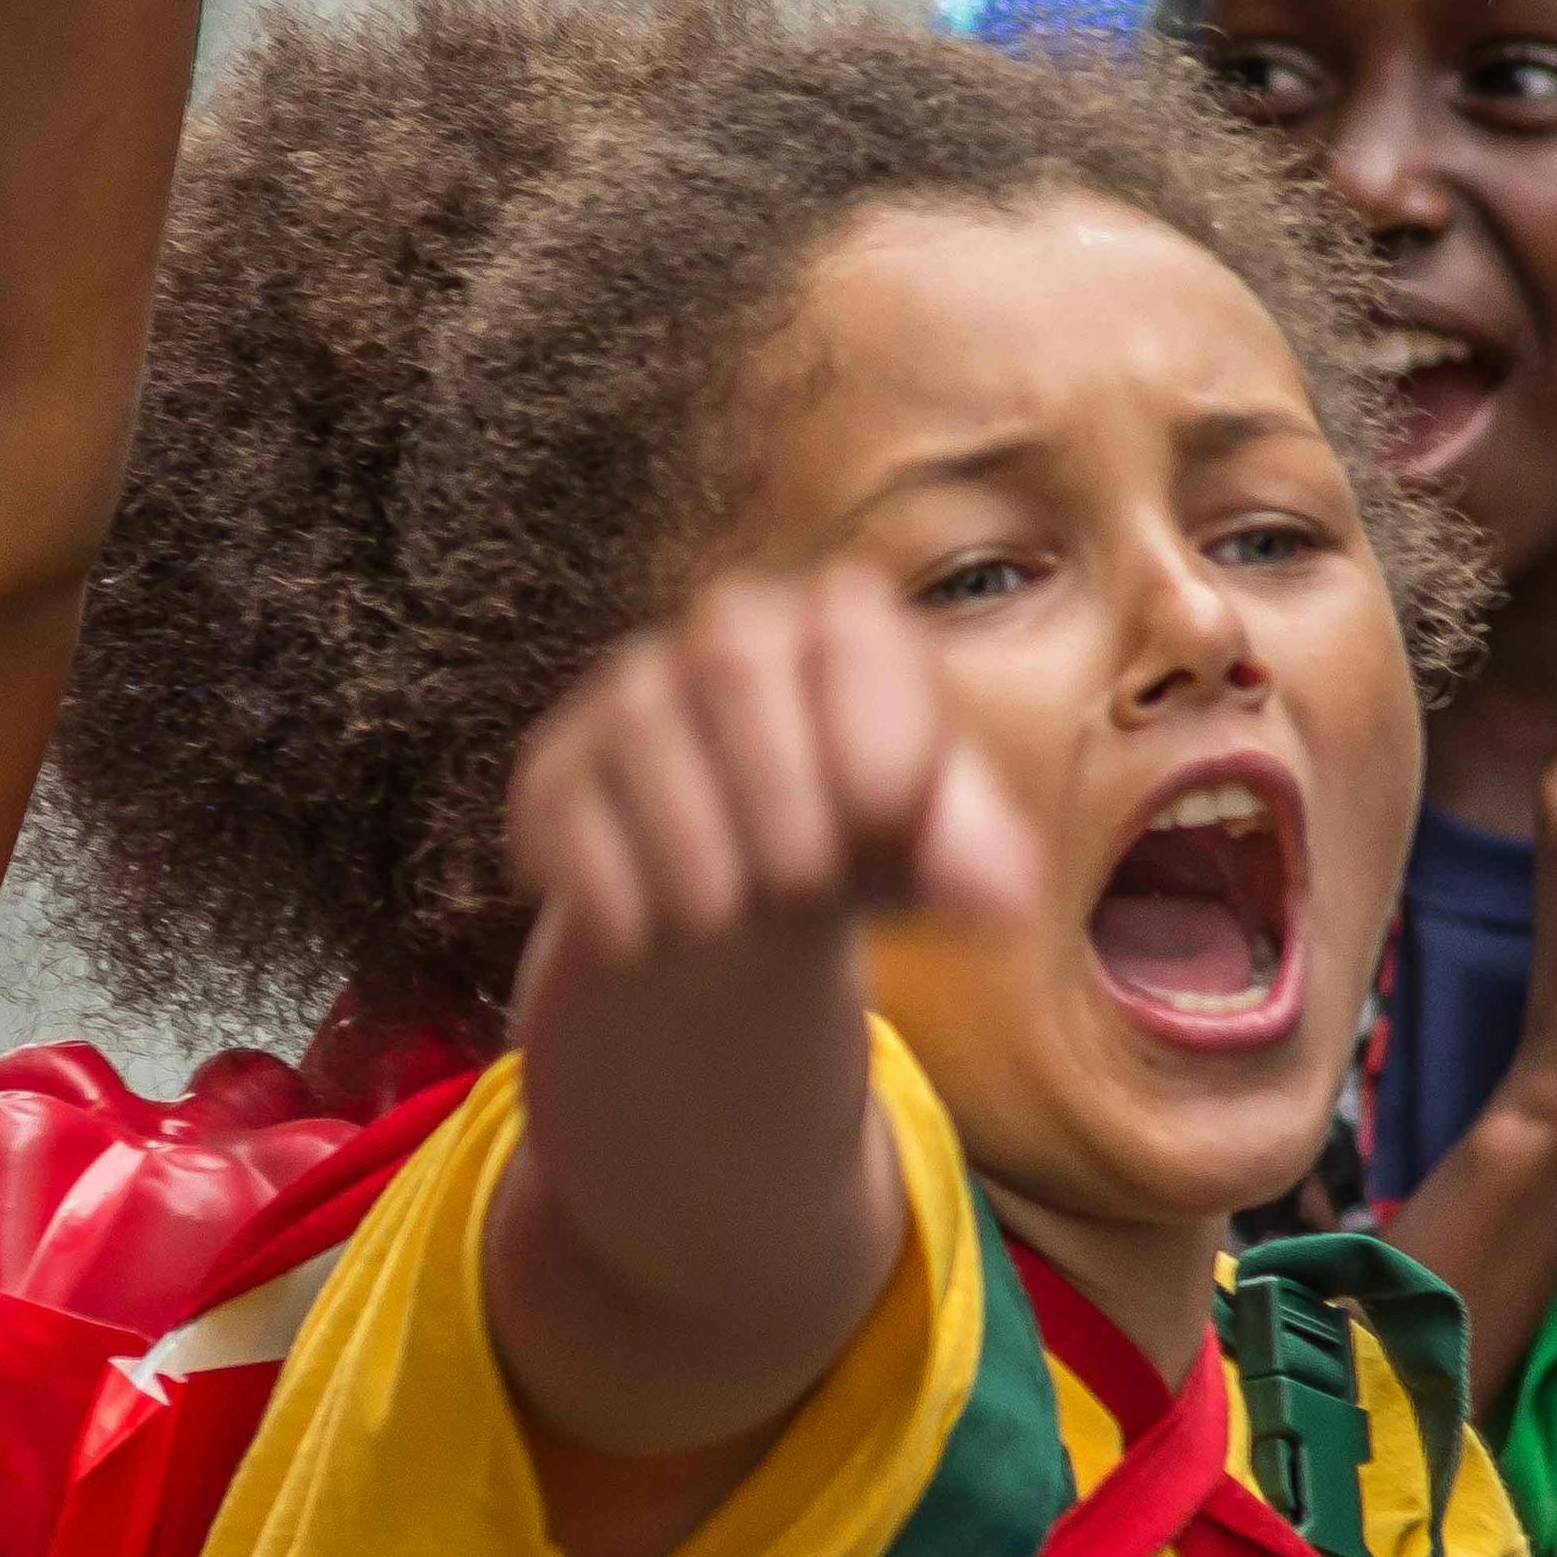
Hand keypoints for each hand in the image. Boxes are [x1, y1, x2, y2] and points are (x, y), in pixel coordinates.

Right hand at [507, 570, 1038, 978]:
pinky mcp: (555, 768)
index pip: (850, 631)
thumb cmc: (858, 850)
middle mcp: (729, 629)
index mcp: (843, 622)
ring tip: (726, 923)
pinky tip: (647, 935)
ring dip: (690, 849)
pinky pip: (565, 810)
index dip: (868, 728)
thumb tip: (1001, 897)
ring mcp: (630, 691)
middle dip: (773, 789)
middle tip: (804, 887)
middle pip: (732, 664)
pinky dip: (609, 884)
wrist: (746, 909)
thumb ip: (969, 857)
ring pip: (642, 738)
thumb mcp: (926, 851)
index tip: (886, 822)